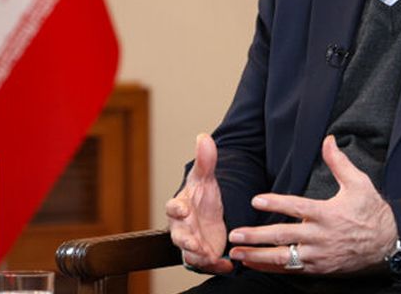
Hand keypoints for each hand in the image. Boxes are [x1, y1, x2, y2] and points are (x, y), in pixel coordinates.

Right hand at [166, 134, 232, 273]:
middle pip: (179, 236)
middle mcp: (182, 228)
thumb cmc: (203, 197)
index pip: (172, 208)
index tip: (183, 209)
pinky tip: (228, 264)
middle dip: (186, 241)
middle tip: (195, 243)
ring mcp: (192, 243)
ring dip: (199, 256)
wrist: (212, 216)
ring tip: (210, 256)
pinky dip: (217, 265)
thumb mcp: (206, 179)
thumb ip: (205, 161)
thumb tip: (203, 136)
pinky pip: (207, 264)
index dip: (176, 209)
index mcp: (180, 207)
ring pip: (190, 254)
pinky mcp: (204, 255)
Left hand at [226, 135, 397, 273]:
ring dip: (258, 256)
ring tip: (237, 254)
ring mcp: (319, 255)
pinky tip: (255, 265)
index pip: (297, 208)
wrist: (388, 243)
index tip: (255, 200)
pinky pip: (291, 269)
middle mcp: (320, 236)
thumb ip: (339, 163)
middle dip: (256, 237)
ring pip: (283, 257)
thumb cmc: (372, 211)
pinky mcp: (319, 268)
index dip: (276, 203)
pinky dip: (271, 267)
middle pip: (283, 237)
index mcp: (328, 214)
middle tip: (235, 235)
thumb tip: (328, 140)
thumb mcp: (359, 183)